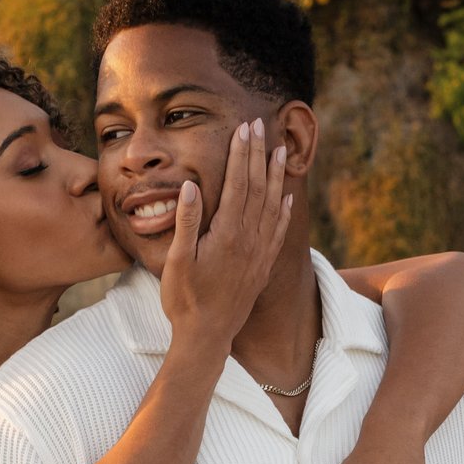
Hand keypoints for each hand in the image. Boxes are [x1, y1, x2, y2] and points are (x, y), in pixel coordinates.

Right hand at [158, 120, 293, 354]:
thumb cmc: (185, 300)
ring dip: (276, 176)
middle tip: (261, 127)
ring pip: (272, 205)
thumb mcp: (177, 261)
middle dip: (258, 154)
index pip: (237, 184)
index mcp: (227, 234)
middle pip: (257, 187)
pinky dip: (284, 210)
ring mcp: (259, 253)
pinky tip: (287, 197)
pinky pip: (279, 231)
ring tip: (280, 151)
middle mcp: (249, 239)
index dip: (241, 154)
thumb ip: (187, 222)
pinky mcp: (262, 266)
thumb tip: (190, 186)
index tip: (244, 129)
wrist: (207, 336)